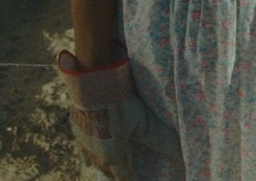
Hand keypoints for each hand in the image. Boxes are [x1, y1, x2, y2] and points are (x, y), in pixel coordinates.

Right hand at [57, 48, 179, 179]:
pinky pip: (83, 150)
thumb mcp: (146, 123)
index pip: (125, 178)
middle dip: (119, 175)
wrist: (93, 85)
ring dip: (105, 167)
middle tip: (128, 176)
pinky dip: (89, 156)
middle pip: (109, 172)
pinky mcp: (76, 129)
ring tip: (110, 171)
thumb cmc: (121, 105)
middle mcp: (97, 155)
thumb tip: (179, 150)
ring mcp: (85, 143)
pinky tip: (89, 158)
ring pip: (95, 162)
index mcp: (114, 157)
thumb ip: (162, 139)